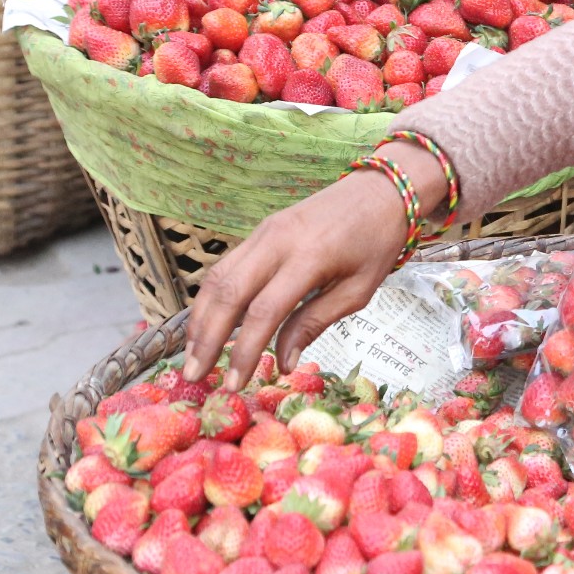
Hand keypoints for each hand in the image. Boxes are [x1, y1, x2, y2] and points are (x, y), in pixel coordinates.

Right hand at [181, 145, 447, 388]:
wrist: (382, 189)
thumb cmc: (377, 242)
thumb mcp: (358, 290)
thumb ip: (316, 322)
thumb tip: (284, 362)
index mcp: (308, 257)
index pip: (263, 311)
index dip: (245, 351)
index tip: (234, 384)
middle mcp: (277, 241)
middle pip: (228, 293)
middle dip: (206, 339)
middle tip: (193, 376)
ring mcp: (263, 232)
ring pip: (217, 278)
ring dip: (200, 319)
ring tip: (191, 356)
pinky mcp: (260, 230)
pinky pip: (227, 266)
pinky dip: (211, 297)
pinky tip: (206, 324)